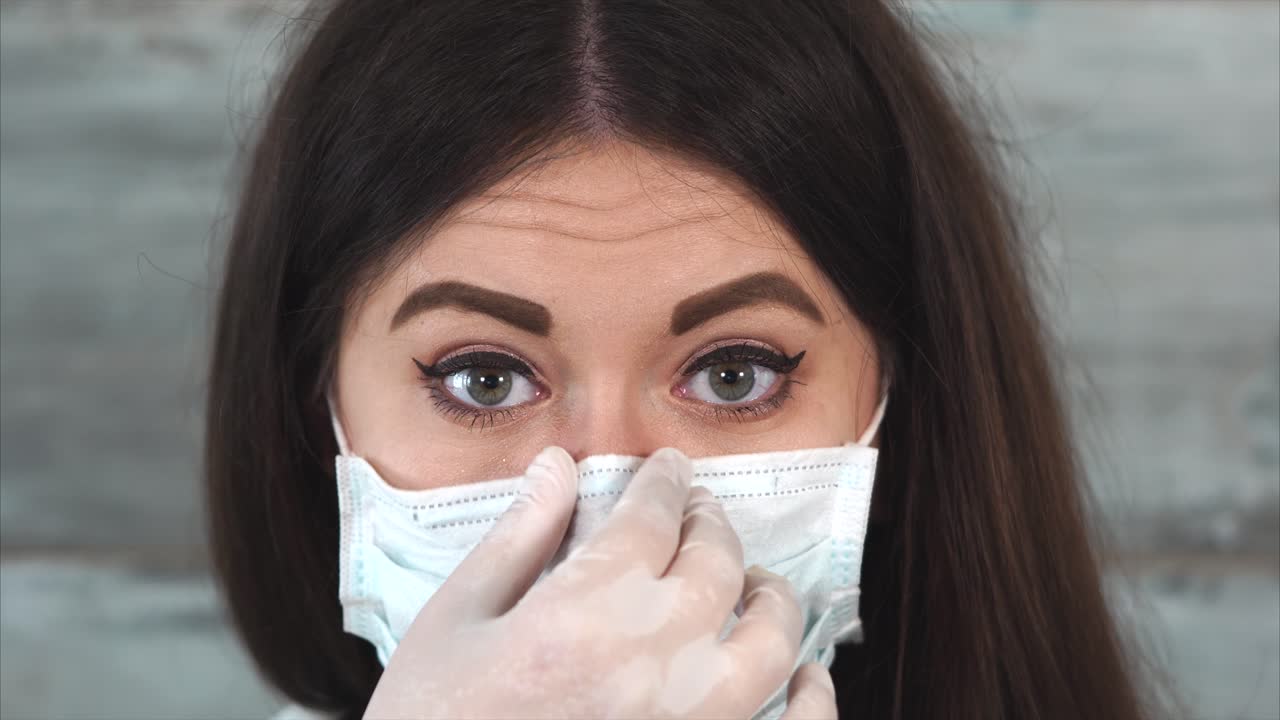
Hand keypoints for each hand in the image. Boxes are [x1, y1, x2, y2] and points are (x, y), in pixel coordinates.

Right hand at [363, 446, 836, 718]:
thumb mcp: (455, 622)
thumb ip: (516, 539)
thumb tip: (559, 466)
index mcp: (584, 616)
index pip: (650, 520)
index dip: (664, 483)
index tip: (668, 469)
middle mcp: (653, 666)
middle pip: (716, 567)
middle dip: (711, 523)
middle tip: (700, 510)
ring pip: (769, 645)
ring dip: (771, 598)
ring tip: (758, 582)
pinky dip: (813, 704)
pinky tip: (810, 680)